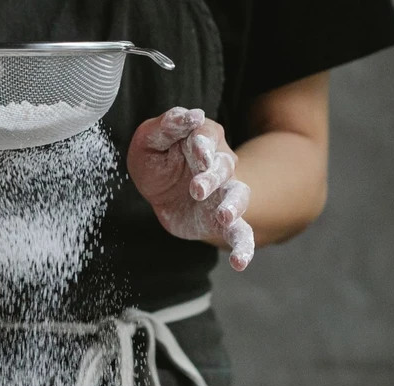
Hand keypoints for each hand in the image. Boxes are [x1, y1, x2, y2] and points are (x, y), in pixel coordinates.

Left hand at [127, 108, 254, 270]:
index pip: (205, 137)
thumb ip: (166, 126)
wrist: (161, 191)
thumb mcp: (150, 141)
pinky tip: (240, 262)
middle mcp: (219, 165)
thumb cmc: (157, 160)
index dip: (202, 143)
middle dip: (211, 176)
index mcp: (201, 140)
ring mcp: (224, 193)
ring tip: (225, 216)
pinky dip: (243, 247)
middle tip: (196, 188)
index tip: (197, 149)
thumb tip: (190, 115)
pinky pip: (240, 233)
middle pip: (222, 166)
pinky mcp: (222, 220)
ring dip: (233, 205)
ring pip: (238, 195)